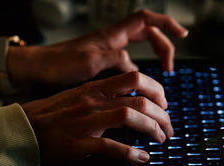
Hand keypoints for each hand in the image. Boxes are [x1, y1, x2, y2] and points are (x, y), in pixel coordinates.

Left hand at [8, 9, 187, 87]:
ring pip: (139, 49)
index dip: (167, 24)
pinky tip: (137, 85)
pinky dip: (137, 71)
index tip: (183, 35)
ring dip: (152, 60)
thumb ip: (116, 59)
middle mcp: (113, 39)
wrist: (40, 68)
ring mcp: (109, 49)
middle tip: (170, 69)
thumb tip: (136, 68)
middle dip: (164, 48)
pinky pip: (127, 62)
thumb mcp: (91, 61)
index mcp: (113, 35)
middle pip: (149, 34)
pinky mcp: (103, 61)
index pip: (146, 20)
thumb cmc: (60, 63)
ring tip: (159, 79)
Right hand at [22, 71, 172, 163]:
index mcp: (95, 88)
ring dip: (152, 129)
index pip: (135, 78)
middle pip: (139, 98)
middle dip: (162, 114)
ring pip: (129, 116)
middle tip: (168, 128)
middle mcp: (94, 100)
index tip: (163, 104)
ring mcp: (87, 120)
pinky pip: (110, 146)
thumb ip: (103, 97)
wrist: (23, 129)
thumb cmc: (51, 115)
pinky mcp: (79, 142)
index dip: (156, 91)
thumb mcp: (79, 97)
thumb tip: (130, 105)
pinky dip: (131, 153)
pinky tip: (142, 158)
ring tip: (160, 140)